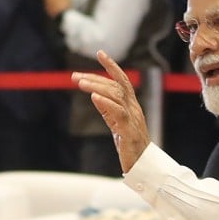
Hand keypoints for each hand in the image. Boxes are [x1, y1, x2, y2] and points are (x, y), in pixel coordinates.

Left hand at [72, 50, 150, 172]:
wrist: (144, 166)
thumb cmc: (130, 146)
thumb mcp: (116, 124)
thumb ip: (107, 109)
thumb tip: (94, 94)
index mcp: (131, 106)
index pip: (122, 80)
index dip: (112, 66)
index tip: (100, 53)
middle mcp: (134, 109)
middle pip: (116, 86)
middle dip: (95, 78)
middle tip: (74, 76)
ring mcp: (133, 119)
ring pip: (117, 96)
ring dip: (97, 87)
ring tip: (80, 83)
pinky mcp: (129, 131)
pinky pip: (119, 113)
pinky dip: (106, 103)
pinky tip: (94, 97)